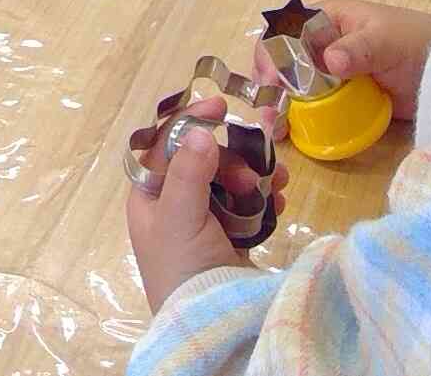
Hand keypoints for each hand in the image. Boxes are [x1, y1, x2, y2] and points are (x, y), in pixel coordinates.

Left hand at [124, 95, 278, 312]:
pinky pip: (249, 205)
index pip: (166, 144)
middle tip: (258, 163)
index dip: (191, 121)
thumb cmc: (183, 268)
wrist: (210, 326)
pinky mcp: (231, 239)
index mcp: (149, 195)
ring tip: (280, 179)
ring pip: (231, 180)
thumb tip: (202, 131)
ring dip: (257, 173)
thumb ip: (188, 171)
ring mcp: (204, 222)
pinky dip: (265, 198)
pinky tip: (282, 201)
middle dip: (234, 155)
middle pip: (204, 159)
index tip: (221, 105)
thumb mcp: (178, 216)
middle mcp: (173, 205)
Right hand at [262, 0, 430, 121]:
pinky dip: (300, 119)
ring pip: (291, 87)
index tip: (271, 81)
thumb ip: (359, 48)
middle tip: (270, 111)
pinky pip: (312, 107)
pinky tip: (293, 133)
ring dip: (280, 105)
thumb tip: (330, 60)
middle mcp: (319, 46)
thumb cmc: (414, 43)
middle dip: (270, 85)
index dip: (271, 54)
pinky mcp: (339, 99)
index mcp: (325, 21)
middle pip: (280, 62)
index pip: (284, 32)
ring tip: (278, 128)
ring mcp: (327, 75)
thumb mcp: (386, 40)